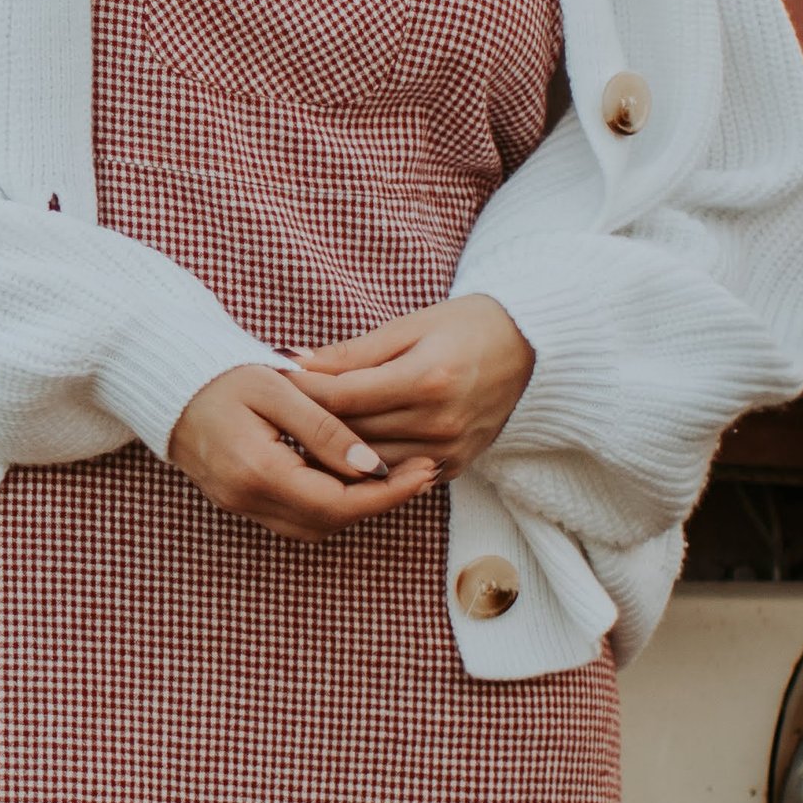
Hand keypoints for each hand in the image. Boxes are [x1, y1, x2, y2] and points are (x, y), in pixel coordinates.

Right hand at [167, 363, 438, 542]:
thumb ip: (325, 429)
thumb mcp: (278, 388)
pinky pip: (294, 516)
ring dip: (356, 506)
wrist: (165, 382)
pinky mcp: (238, 500)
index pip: (339, 503)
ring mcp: (239, 504)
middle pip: (329, 521)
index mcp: (258, 471)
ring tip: (394, 474)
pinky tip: (350, 475)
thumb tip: (372, 467)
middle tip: (421, 471)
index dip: (388, 493)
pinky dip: (329, 503)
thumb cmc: (220, 374)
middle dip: (379, 502)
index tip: (425, 471)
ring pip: (314, 525)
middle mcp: (247, 499)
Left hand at [285, 295, 535, 483]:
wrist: (531, 350)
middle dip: (310, 421)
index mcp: (427, 379)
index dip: (302, 390)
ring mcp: (450, 450)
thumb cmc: (467, 326)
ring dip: (334, 449)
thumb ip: (351, 352)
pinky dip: (368, 464)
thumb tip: (293, 363)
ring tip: (298, 432)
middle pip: (352, 433)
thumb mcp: (409, 326)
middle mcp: (440, 422)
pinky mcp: (456, 467)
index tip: (271, 380)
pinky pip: (397, 475)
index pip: (343, 396)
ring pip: (369, 462)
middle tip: (272, 410)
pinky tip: (343, 451)